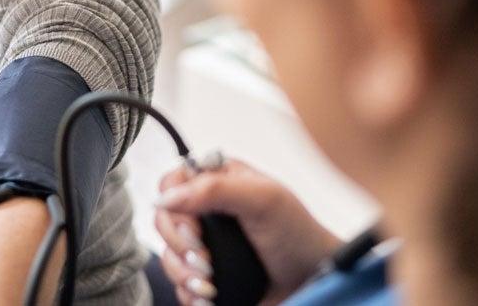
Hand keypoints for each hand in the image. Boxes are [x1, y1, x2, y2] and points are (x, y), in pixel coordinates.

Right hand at [154, 158, 341, 305]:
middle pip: (163, 221)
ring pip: (168, 256)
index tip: (194, 228)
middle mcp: (208, 211)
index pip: (172, 183)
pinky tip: (210, 296)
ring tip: (211, 284)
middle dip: (180, 246)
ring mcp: (207, 245)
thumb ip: (216, 190)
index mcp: (219, 182)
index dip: (173, 205)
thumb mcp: (263, 200)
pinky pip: (179, 284)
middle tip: (205, 260)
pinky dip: (190, 293)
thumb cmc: (297, 234)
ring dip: (184, 274)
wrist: (314, 280)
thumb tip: (167, 198)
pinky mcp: (207, 275)